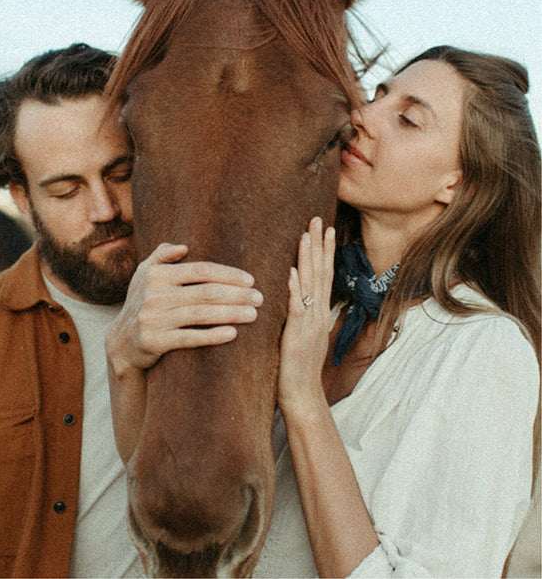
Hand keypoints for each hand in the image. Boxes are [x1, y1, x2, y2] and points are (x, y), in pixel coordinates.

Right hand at [105, 242, 262, 461]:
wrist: (120, 344)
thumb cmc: (141, 305)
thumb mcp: (143, 277)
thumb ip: (161, 257)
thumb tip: (183, 247)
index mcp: (155, 275)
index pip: (199, 270)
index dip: (228, 274)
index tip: (251, 280)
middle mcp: (153, 295)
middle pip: (204, 292)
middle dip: (236, 294)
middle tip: (260, 298)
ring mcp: (152, 319)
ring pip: (200, 315)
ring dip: (231, 314)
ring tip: (253, 315)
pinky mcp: (154, 342)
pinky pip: (189, 338)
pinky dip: (212, 336)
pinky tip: (232, 334)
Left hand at [278, 217, 334, 411]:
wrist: (302, 396)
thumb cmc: (296, 368)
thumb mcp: (301, 336)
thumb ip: (300, 316)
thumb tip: (295, 298)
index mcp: (317, 314)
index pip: (323, 275)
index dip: (323, 251)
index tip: (323, 228)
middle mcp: (317, 315)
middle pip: (321, 273)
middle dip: (319, 245)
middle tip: (317, 219)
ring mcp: (309, 325)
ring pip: (311, 286)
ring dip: (309, 259)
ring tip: (307, 235)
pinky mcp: (297, 337)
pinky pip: (297, 309)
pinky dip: (295, 290)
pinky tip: (292, 272)